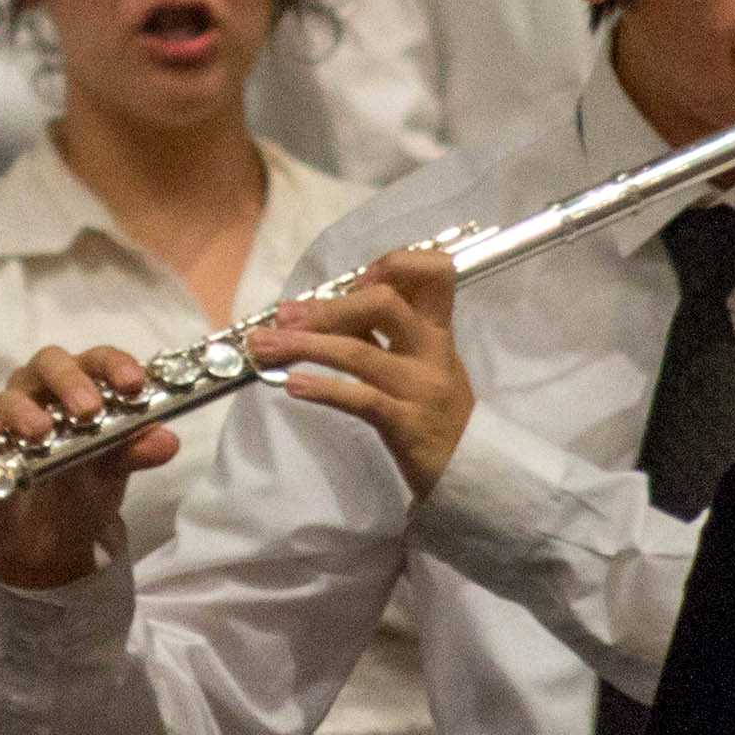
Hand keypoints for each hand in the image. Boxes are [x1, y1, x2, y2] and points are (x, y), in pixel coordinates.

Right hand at [0, 345, 172, 591]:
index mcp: (86, 384)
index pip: (99, 360)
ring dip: (26, 409)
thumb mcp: (117, 467)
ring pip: (13, 391)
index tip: (133, 383)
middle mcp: (47, 388)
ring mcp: (15, 410)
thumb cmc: (86, 480)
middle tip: (87, 410)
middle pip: (52, 362)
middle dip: (70, 382)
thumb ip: (138, 450)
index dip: (115, 365)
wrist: (51, 530)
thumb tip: (167, 441)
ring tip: (41, 431)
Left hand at [247, 247, 469, 498]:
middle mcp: (432, 350)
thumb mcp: (419, 363)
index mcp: (437, 329)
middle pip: (383, 304)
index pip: (433, 273)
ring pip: (358, 352)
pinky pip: (361, 400)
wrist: (470, 470)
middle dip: (326, 307)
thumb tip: (323, 308)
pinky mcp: (407, 424)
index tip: (356, 278)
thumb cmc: (435, 411)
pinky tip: (292, 385)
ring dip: (304, 345)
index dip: (394, 264)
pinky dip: (323, 389)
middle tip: (283, 317)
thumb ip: (384, 333)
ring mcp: (420, 386)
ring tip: (263, 347)